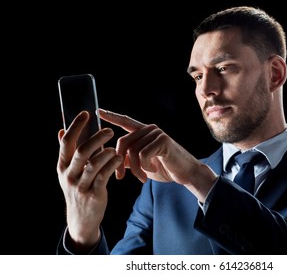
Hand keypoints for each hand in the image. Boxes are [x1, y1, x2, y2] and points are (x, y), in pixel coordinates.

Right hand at [57, 111, 122, 249]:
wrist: (81, 218)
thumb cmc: (78, 188)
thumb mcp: (68, 172)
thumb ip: (67, 152)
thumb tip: (61, 131)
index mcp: (62, 166)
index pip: (66, 142)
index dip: (76, 126)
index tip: (86, 113)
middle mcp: (68, 175)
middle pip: (82, 151)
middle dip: (97, 138)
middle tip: (110, 131)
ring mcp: (81, 185)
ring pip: (94, 163)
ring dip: (106, 152)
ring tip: (114, 147)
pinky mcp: (94, 194)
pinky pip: (104, 176)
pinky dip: (112, 164)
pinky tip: (118, 158)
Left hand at [99, 109, 217, 201]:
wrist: (185, 174)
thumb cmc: (165, 168)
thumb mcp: (142, 165)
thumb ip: (129, 159)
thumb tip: (114, 159)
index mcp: (144, 132)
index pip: (125, 121)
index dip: (112, 116)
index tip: (98, 111)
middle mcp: (149, 129)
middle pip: (122, 141)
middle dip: (118, 162)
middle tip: (121, 177)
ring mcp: (156, 133)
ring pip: (132, 151)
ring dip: (134, 169)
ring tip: (141, 178)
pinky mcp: (163, 141)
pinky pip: (143, 155)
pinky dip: (145, 167)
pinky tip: (152, 169)